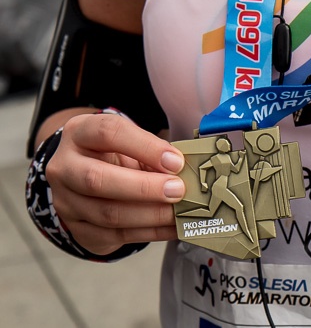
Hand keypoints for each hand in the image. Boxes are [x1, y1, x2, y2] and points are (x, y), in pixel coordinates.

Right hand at [46, 113, 185, 255]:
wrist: (86, 179)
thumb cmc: (116, 155)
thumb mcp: (130, 142)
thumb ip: (153, 151)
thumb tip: (187, 169)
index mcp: (80, 133)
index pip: (108, 133)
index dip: (146, 147)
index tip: (176, 161)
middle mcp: (64, 167)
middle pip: (97, 179)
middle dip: (144, 188)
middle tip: (178, 190)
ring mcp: (66, 201)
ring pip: (107, 213)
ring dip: (150, 215)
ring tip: (180, 212)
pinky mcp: (77, 229)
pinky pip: (117, 235)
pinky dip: (151, 232)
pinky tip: (174, 227)